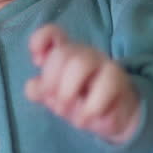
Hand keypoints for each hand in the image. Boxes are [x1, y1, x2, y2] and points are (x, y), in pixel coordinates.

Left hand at [24, 24, 141, 143]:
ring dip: (67, 92)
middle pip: (62, 53)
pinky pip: (103, 87)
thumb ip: (39, 90)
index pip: (52, 33)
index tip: (37, 61)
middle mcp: (83, 54)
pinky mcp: (118, 79)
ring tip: (67, 112)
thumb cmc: (81, 101)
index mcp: (65, 54)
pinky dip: (90, 109)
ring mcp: (102, 63)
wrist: (114, 117)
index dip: (40, 39)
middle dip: (51, 81)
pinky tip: (85, 119)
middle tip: (54, 101)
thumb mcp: (55, 98)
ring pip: (80, 64)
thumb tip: (33, 85)